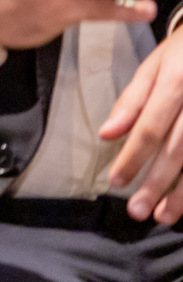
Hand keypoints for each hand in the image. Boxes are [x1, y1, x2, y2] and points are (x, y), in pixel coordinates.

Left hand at [101, 30, 182, 222]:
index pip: (151, 127)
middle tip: (137, 211)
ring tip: (163, 215)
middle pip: (178, 149)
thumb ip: (131, 101)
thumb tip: (106, 134)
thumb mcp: (154, 66)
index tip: (116, 182)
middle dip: (157, 184)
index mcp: (177, 82)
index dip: (133, 157)